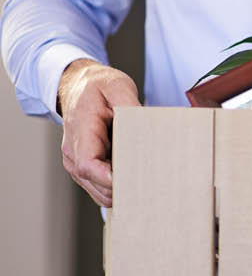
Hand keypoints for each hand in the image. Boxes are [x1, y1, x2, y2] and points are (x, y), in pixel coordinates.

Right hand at [58, 59, 140, 206]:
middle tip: (153, 183)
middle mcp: (73, 151)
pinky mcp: (84, 166)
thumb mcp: (117, 86)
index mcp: (80, 130)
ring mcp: (76, 161)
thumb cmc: (97, 86)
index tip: (134, 180)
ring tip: (146, 179)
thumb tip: (146, 127)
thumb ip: (130, 106)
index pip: (88, 165)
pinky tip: (136, 176)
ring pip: (99, 191)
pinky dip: (118, 186)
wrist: (77, 84)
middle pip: (96, 183)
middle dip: (123, 188)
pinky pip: (100, 186)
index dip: (110, 179)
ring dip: (122, 190)